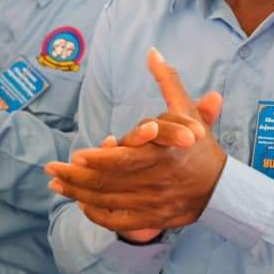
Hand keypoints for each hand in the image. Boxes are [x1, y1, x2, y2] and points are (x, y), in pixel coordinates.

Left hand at [46, 48, 227, 235]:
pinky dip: (96, 214)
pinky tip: (79, 204)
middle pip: (109, 182)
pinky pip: (117, 220)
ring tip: (55, 184)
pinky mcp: (151, 219)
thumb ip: (168, 82)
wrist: (222, 189)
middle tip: (52, 169)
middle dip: (76, 177)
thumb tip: (152, 52)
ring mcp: (152, 203)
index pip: (126, 160)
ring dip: (78, 193)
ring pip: (108, 201)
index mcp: (164, 155)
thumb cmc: (200, 147)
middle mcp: (156, 181)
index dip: (100, 160)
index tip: (77, 155)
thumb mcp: (187, 112)